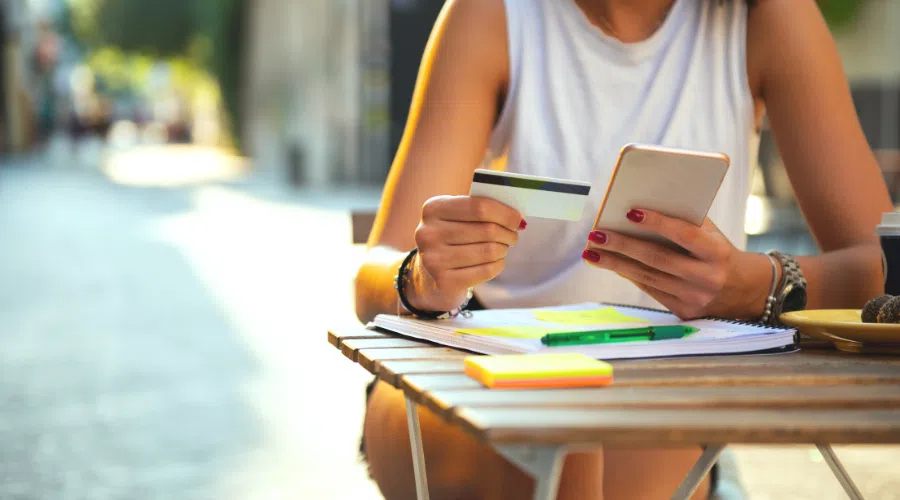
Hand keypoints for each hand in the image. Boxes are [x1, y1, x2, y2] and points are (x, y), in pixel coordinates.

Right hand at [407, 195, 524, 310]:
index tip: (518, 220)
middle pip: (487, 230)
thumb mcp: (456, 218)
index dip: (505, 213)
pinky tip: (494, 263)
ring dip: (503, 250)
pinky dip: (497, 266)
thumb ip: (480, 209)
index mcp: (433, 209)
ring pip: (489, 251)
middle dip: (507, 233)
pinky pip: (486, 270)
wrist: (428, 275)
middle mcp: (428, 233)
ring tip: (502, 249)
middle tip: (512, 236)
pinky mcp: (444, 281)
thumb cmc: (451, 239)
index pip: (479, 206)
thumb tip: (516, 216)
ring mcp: (434, 259)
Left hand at [582, 209, 768, 319]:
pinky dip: (628, 274)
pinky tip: (610, 263)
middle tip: (596, 234)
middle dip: (623, 246)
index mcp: (717, 253)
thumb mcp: (712, 235)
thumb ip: (685, 221)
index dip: (658, 223)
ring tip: (592, 251)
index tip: (630, 212)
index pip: (684, 234)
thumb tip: (642, 207)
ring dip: (615, 264)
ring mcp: (694, 298)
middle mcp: (706, 277)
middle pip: (657, 259)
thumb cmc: (719, 252)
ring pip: (647, 277)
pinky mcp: (683, 312)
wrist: (744, 291)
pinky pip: (649, 289)